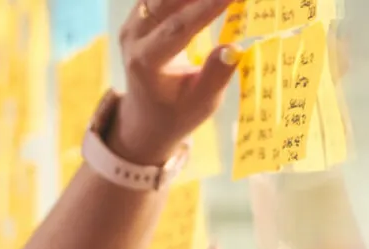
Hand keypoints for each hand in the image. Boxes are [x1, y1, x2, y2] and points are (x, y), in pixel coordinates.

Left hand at [111, 0, 240, 164]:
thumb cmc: (177, 112)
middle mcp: (133, 38)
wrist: (147, 116)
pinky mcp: (139, 16)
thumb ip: (216, 76)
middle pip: (166, 1)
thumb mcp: (201, 103)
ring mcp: (133, 24)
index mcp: (145, 63)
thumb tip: (235, 48)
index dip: (206, 8)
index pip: (177, 28)